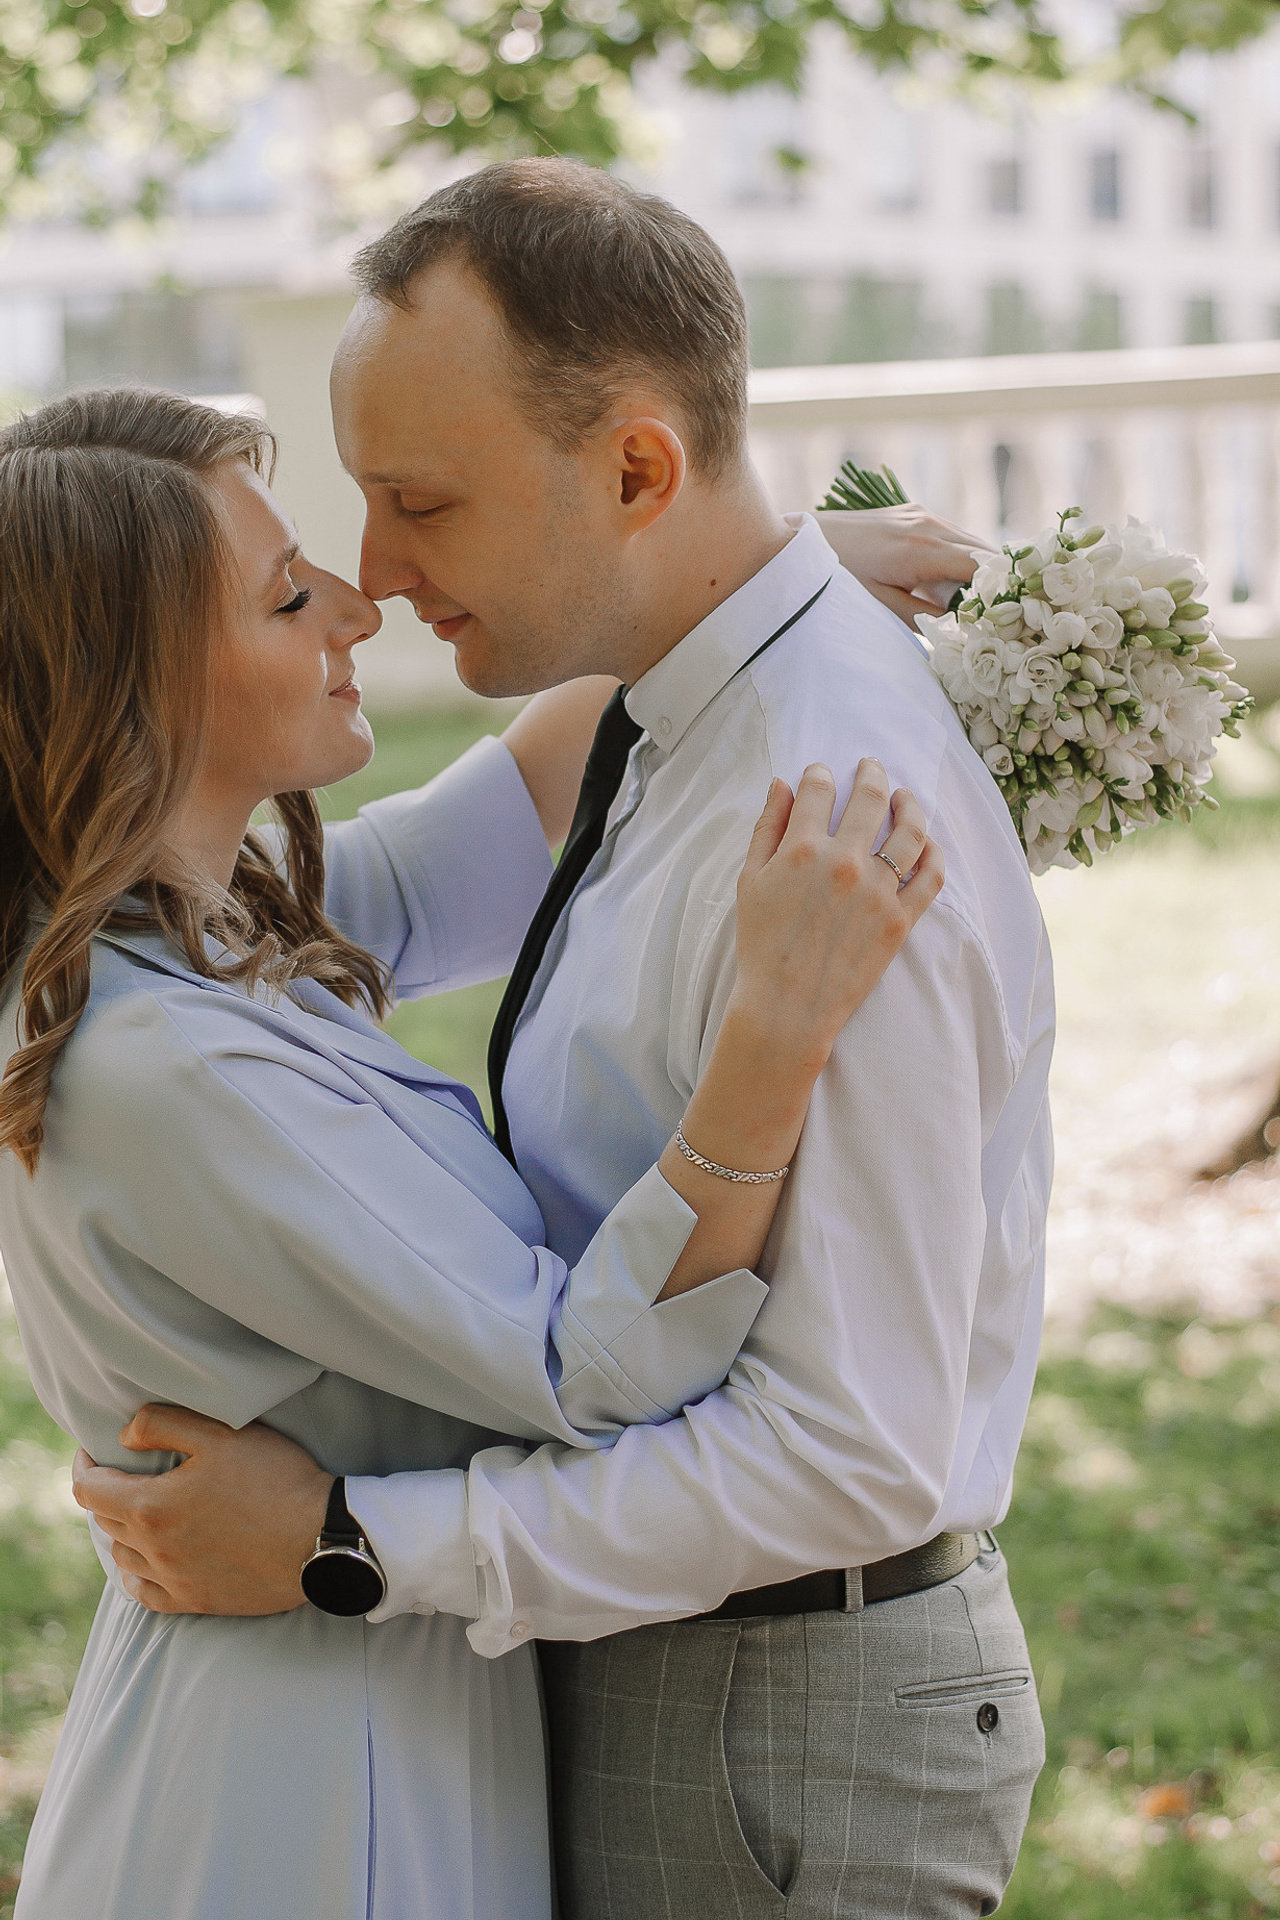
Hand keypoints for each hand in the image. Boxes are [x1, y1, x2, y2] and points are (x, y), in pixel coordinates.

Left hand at [72, 1405, 330, 1615]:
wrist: (320, 1537)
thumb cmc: (274, 1479)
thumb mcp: (221, 1434)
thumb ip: (162, 1425)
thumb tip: (123, 1436)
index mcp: (151, 1508)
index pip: (89, 1490)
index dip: (83, 1466)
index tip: (90, 1453)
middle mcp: (153, 1550)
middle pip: (105, 1520)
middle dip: (107, 1493)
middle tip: (125, 1473)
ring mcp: (174, 1580)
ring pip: (123, 1556)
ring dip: (123, 1530)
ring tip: (140, 1511)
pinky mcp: (197, 1601)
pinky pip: (145, 1593)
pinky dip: (137, 1573)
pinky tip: (148, 1560)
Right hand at [730, 759, 942, 1075]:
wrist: (787, 1006)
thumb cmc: (761, 945)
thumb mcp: (750, 881)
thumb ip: (767, 828)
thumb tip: (781, 784)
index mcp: (803, 849)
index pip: (818, 790)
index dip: (819, 775)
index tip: (820, 775)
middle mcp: (845, 863)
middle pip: (870, 798)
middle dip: (871, 773)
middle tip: (871, 766)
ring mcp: (878, 891)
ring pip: (910, 830)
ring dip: (909, 804)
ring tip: (904, 797)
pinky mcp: (900, 920)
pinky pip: (931, 876)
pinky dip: (934, 853)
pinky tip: (928, 843)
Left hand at [815, 503, 992, 627]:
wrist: (800, 541)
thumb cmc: (836, 580)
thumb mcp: (880, 607)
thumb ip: (925, 617)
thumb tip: (963, 627)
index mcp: (924, 550)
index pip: (984, 567)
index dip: (1002, 592)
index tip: (1012, 617)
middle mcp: (930, 524)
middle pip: (984, 552)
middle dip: (998, 582)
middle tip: (1006, 615)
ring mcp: (922, 514)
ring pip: (970, 542)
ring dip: (980, 570)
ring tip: (981, 603)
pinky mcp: (913, 512)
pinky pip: (951, 535)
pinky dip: (960, 557)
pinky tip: (953, 582)